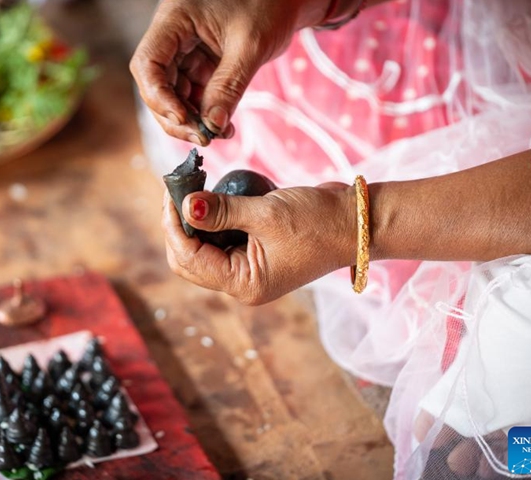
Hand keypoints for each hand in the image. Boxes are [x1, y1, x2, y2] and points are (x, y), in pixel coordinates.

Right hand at [130, 0, 329, 144]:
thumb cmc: (270, 4)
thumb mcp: (250, 45)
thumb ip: (228, 86)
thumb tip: (212, 126)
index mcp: (175, 19)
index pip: (147, 64)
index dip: (158, 96)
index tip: (182, 119)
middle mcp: (173, 36)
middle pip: (156, 84)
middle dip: (175, 115)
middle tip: (202, 137)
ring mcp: (186, 51)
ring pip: (173, 95)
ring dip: (190, 120)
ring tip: (217, 134)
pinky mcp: (200, 64)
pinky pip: (194, 95)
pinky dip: (205, 114)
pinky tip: (223, 126)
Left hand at [162, 184, 354, 304]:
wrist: (359, 221)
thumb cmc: (319, 221)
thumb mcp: (267, 213)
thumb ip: (222, 210)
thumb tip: (185, 204)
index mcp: (245, 284)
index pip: (190, 260)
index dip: (174, 227)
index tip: (171, 192)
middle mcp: (243, 283)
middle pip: (190, 259)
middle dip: (179, 226)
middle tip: (177, 190)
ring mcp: (249, 270)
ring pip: (202, 249)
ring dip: (193, 222)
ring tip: (191, 190)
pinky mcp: (255, 253)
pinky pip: (221, 240)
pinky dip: (212, 221)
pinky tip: (211, 198)